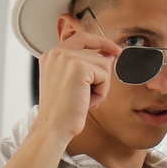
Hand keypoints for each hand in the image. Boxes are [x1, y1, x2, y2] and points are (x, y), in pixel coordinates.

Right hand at [33, 33, 113, 147]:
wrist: (53, 129)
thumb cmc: (62, 113)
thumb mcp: (72, 85)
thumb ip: (86, 66)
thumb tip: (109, 55)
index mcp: (51, 56)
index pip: (82, 38)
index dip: (101, 42)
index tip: (115, 50)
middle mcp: (57, 52)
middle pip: (96, 53)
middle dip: (100, 77)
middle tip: (89, 97)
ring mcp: (66, 57)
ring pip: (103, 64)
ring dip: (101, 87)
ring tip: (85, 101)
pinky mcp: (78, 66)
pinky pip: (104, 75)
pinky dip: (101, 92)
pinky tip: (87, 102)